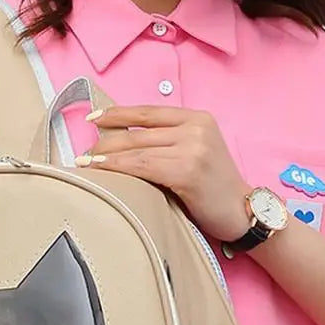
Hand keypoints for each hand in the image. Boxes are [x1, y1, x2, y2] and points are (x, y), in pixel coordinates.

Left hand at [76, 106, 252, 242]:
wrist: (241, 212)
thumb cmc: (214, 190)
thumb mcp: (195, 154)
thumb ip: (169, 143)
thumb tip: (123, 143)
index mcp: (197, 118)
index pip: (148, 112)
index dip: (118, 113)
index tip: (93, 118)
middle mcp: (195, 127)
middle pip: (139, 131)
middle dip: (106, 141)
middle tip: (82, 152)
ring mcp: (193, 147)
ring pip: (137, 148)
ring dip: (106, 156)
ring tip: (84, 163)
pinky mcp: (187, 169)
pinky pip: (143, 166)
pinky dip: (119, 168)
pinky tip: (102, 171)